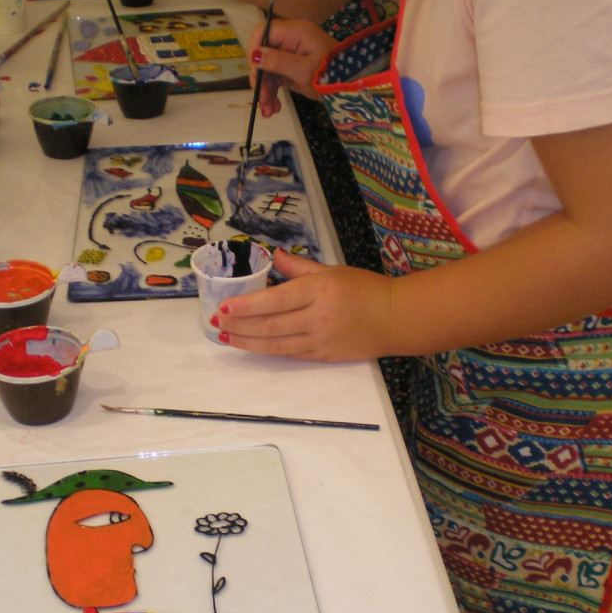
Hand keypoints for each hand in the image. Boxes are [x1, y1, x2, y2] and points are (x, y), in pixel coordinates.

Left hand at [214, 248, 395, 361]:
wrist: (395, 318)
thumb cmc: (364, 289)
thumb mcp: (332, 271)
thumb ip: (299, 267)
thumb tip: (273, 256)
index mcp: (319, 290)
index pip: (276, 300)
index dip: (248, 305)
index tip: (226, 307)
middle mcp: (317, 316)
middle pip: (271, 325)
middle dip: (240, 326)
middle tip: (216, 323)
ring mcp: (320, 339)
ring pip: (276, 344)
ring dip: (248, 342)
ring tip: (226, 337)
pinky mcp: (324, 356)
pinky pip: (291, 353)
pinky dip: (269, 350)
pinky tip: (252, 345)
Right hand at [247, 19, 334, 115]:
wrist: (350, 88)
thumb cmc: (331, 75)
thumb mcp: (304, 70)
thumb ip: (278, 61)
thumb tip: (254, 55)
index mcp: (295, 32)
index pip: (264, 32)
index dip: (254, 49)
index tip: (254, 72)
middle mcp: (290, 40)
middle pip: (263, 54)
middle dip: (260, 78)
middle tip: (261, 100)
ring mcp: (290, 55)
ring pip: (267, 69)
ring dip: (264, 90)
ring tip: (268, 111)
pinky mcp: (291, 68)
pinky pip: (275, 78)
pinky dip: (272, 93)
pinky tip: (273, 108)